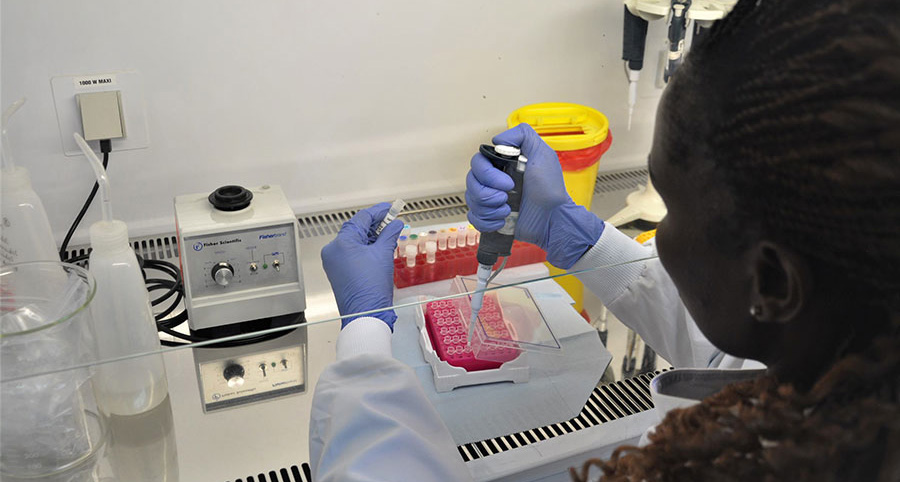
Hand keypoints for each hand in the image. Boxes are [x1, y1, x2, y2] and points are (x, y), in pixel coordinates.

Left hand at [321, 203, 402, 328]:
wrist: (366, 313)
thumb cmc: (370, 288)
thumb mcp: (383, 254)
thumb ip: (389, 234)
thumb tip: (395, 224)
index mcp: (341, 243)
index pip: (361, 218)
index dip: (378, 212)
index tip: (390, 208)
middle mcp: (333, 250)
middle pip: (356, 229)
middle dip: (375, 225)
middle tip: (392, 221)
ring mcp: (334, 262)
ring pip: (354, 242)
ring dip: (371, 237)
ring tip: (389, 235)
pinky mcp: (338, 271)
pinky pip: (352, 253)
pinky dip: (365, 249)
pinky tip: (379, 248)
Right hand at [465, 123, 603, 268]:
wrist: (553, 218)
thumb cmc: (550, 189)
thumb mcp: (542, 154)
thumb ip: (523, 135)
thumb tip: (497, 139)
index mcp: (501, 164)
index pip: (477, 162)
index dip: (488, 174)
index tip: (508, 183)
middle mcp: (492, 179)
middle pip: (470, 182)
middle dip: (487, 194)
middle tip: (507, 196)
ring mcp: (490, 198)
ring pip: (471, 200)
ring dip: (490, 208)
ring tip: (508, 209)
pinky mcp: (489, 216)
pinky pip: (474, 218)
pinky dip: (488, 221)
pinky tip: (503, 219)